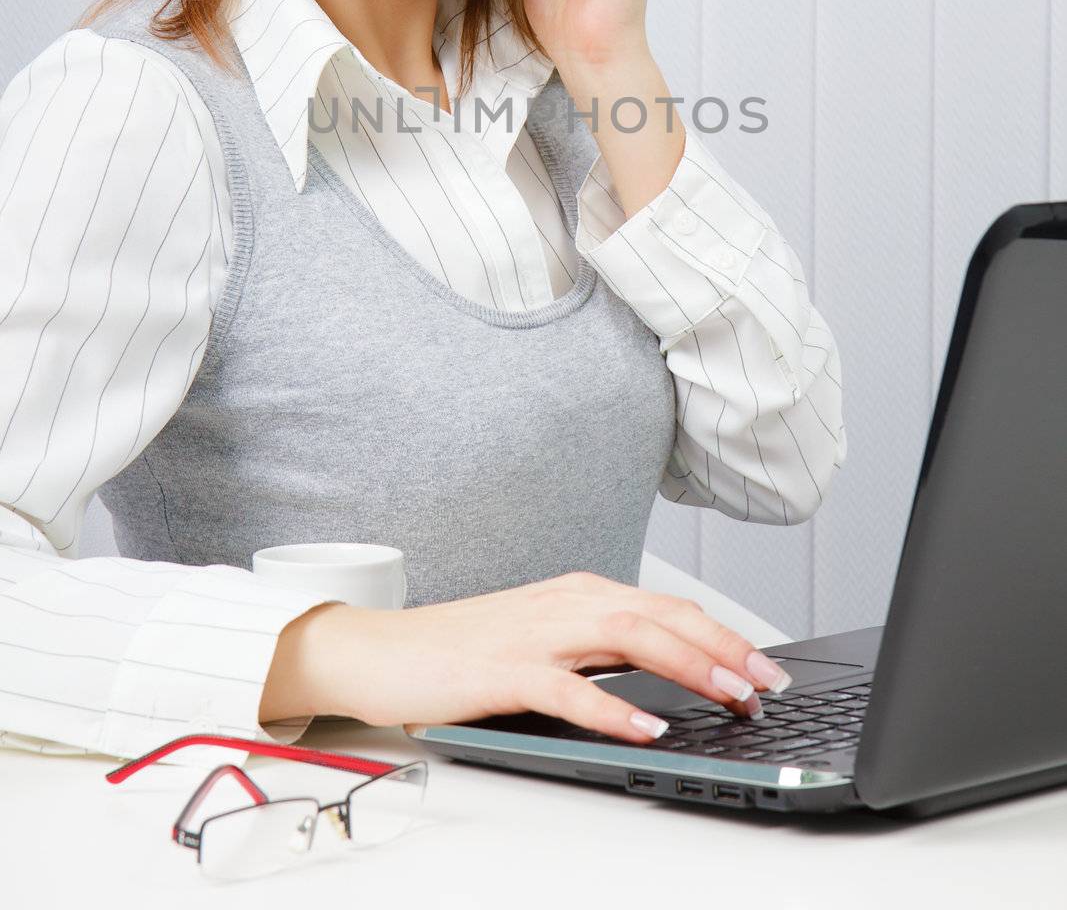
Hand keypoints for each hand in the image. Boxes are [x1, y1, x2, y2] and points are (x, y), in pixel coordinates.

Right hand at [303, 571, 789, 743]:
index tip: (765, 666)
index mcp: (579, 594)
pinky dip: (615, 705)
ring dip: (688, 664)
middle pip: (662, 614)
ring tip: (731, 692)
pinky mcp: (504, 670)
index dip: (723, 635)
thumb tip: (665, 676)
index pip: (667, 606)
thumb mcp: (545, 640)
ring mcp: (535, 634)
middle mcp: (565, 604)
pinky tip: (648, 723)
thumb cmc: (464, 650)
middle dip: (725, 646)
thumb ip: (599, 649)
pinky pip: (570, 688)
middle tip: (770, 681)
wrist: (384, 650)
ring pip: (630, 636)